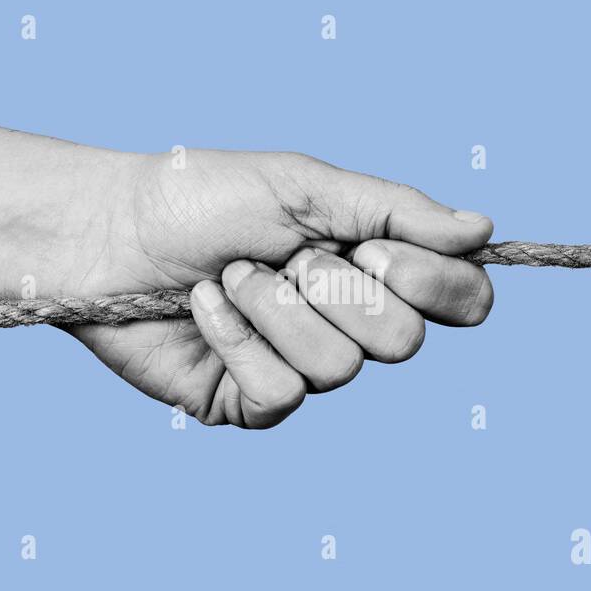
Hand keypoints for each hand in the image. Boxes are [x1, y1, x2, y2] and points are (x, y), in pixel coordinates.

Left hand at [71, 149, 493, 426]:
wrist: (106, 233)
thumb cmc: (200, 197)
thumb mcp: (305, 187)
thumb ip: (397, 209)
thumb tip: (485, 229)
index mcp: (374, 267)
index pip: (462, 301)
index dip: (436, 285)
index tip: (376, 250)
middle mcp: (348, 323)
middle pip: (406, 341)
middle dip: (338, 289)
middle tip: (285, 256)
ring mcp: (303, 368)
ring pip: (341, 368)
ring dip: (277, 309)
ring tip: (231, 277)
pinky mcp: (252, 403)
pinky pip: (283, 394)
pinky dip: (238, 340)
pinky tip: (203, 310)